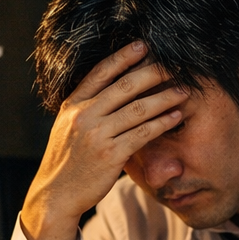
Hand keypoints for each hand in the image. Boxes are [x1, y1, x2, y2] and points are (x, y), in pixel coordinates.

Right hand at [21, 41, 188, 239]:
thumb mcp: (68, 128)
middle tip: (173, 65)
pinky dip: (162, 123)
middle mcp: (84, 115)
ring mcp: (97, 134)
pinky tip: (176, 116)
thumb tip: (111, 93)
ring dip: (164, 98)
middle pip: (124, 86)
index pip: (101, 73)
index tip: (143, 45)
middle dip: (152, 73)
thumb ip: (87, 109)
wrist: (56, 194)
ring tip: (183, 91)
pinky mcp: (111, 155)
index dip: (123, 57)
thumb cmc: (67, 161)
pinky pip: (143, 134)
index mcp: (73, 104)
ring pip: (138, 109)